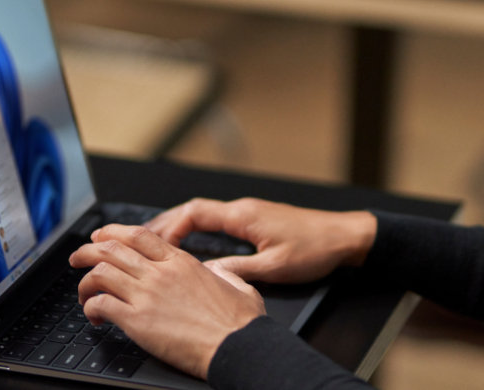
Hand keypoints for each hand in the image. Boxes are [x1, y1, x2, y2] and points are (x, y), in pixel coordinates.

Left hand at [69, 224, 264, 379]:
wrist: (238, 347)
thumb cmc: (241, 324)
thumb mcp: (239, 285)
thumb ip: (224, 273)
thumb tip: (218, 270)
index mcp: (182, 263)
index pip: (138, 235)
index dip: (113, 232)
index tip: (101, 237)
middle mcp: (161, 273)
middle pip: (111, 249)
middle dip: (88, 251)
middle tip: (77, 258)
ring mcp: (147, 295)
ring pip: (100, 273)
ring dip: (85, 282)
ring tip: (83, 293)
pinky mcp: (138, 321)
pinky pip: (101, 304)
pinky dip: (91, 308)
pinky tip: (95, 317)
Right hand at [145, 198, 376, 283]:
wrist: (344, 237)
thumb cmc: (315, 249)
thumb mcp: (274, 267)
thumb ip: (238, 271)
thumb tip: (207, 274)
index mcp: (243, 216)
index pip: (194, 213)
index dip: (168, 227)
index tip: (152, 243)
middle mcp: (243, 209)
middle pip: (193, 209)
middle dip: (164, 223)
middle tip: (139, 238)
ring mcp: (250, 213)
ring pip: (204, 213)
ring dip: (179, 224)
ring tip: (156, 240)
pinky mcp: (257, 220)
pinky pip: (218, 220)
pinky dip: (197, 228)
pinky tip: (191, 242)